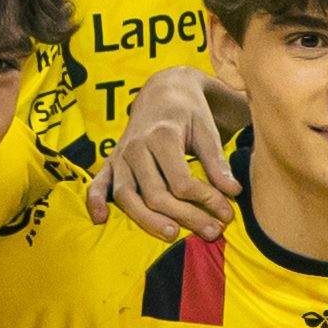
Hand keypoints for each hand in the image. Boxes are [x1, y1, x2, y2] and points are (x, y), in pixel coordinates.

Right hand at [93, 68, 231, 234]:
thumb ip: (217, 161)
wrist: (162, 91)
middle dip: (186, 217)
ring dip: (148, 220)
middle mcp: (136, 148)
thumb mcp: (207, 130)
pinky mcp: (110, 161)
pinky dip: (94, 200)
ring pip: (127, 196)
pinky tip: (100, 219)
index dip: (207, 201)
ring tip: (172, 236)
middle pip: (156, 194)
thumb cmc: (189, 112)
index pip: (182, 182)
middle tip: (212, 233)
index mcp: (161, 137)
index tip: (228, 213)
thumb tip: (233, 191)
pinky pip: (98, 183)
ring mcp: (120, 156)